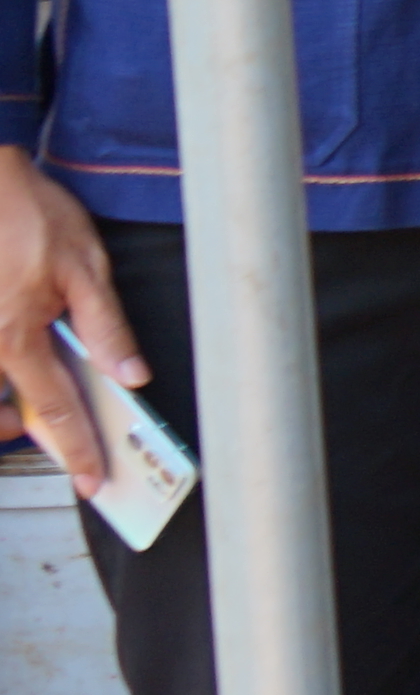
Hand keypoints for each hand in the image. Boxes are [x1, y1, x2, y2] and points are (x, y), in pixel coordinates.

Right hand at [0, 145, 147, 489]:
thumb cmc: (27, 213)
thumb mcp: (84, 265)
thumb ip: (106, 326)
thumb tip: (131, 375)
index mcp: (16, 336)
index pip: (57, 410)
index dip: (80, 450)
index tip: (94, 481)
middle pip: (1, 411)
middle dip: (24, 432)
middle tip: (52, 435)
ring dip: (3, 408)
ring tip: (23, 409)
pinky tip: (16, 358)